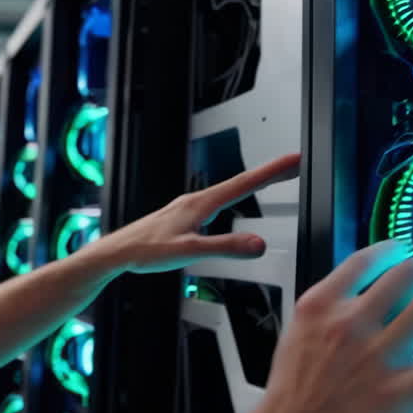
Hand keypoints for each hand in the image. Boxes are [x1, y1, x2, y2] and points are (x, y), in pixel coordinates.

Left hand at [98, 153, 299, 273]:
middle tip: (294, 164)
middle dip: (268, 173)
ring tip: (271, 178)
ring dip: (252, 183)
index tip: (295, 160)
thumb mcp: (190, 252)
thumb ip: (224, 247)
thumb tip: (259, 244)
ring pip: (228, 190)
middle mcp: (196, 200)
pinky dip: (234, 196)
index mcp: (200, 204)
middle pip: (240, 182)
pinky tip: (231, 203)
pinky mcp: (183, 216)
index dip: (272, 172)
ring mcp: (189, 207)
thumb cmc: (145, 251)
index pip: (244, 184)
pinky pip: (216, 201)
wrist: (117, 252)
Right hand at [248, 239, 412, 412]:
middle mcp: (352, 322)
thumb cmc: (294, 390)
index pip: (368, 259)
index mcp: (322, 305)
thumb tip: (365, 294)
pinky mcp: (406, 391)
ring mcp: (381, 356)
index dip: (397, 249)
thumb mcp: (298, 333)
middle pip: (410, 273)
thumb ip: (330, 310)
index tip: (409, 252)